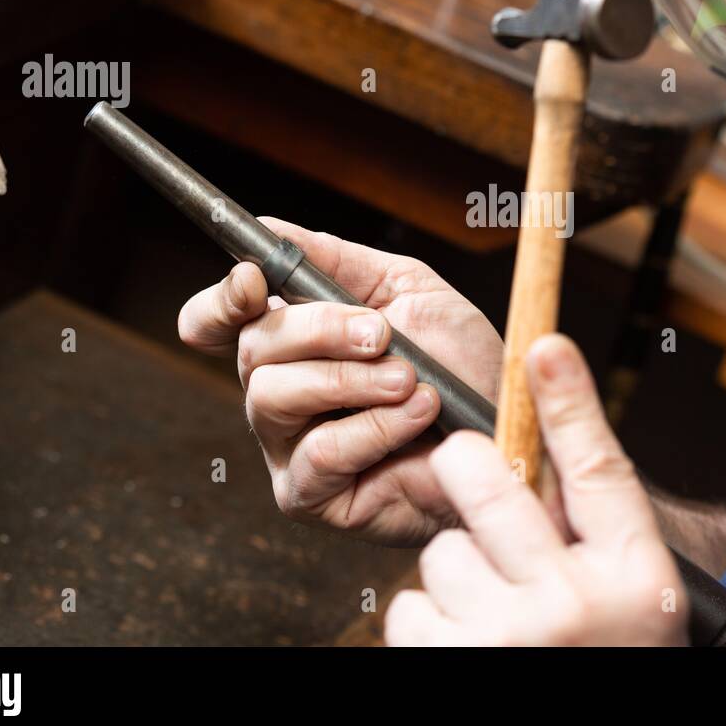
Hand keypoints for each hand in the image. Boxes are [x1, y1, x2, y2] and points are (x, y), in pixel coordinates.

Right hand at [178, 217, 502, 546]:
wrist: (508, 429)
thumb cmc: (462, 364)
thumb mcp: (407, 289)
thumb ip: (336, 260)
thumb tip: (269, 229)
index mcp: (292, 341)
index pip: (216, 321)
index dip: (221, 301)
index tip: (253, 281)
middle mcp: (278, 393)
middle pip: (250, 349)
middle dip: (319, 330)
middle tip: (382, 335)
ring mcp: (288, 448)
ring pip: (272, 397)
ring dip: (349, 379)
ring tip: (409, 379)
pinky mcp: (311, 496)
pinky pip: (320, 452)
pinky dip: (375, 426)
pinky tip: (418, 414)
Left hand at [385, 334, 687, 645]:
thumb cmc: (613, 652)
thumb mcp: (631, 589)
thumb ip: (593, 520)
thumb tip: (548, 424)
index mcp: (632, 577)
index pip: (600, 471)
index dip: (570, 402)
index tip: (545, 346)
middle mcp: (572, 608)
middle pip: (485, 487)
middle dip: (466, 471)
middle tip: (467, 472)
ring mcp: (506, 643)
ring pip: (440, 554)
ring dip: (457, 574)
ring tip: (493, 608)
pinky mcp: (450, 667)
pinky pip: (407, 610)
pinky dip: (430, 622)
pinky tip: (468, 641)